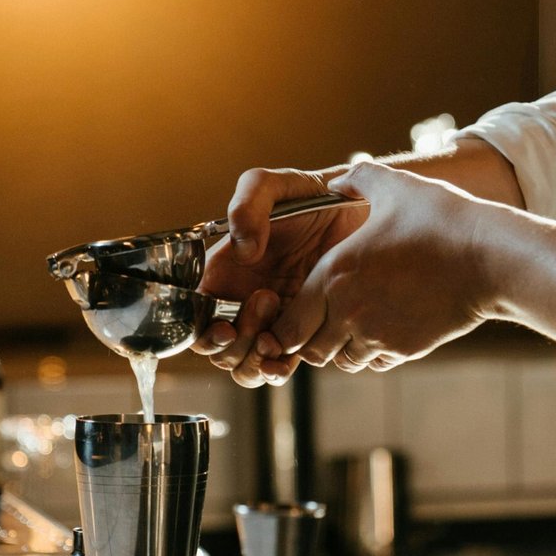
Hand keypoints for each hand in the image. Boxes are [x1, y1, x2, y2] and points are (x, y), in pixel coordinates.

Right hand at [194, 167, 367, 386]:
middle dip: (236, 341)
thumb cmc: (311, 195)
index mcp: (224, 272)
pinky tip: (290, 356)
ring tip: (278, 332)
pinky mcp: (304, 331)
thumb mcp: (273, 186)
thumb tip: (243, 251)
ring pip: (246, 365)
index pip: (195, 316)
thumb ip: (247, 205)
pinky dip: (278, 370)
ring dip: (255, 360)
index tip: (224, 326)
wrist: (360, 211)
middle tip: (267, 300)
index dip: (201, 332)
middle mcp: (242, 301)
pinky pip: (282, 364)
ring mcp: (274, 320)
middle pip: (220, 349)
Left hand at [255, 162, 492, 379]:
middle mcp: (349, 312)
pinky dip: (373, 352)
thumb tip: (336, 181)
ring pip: (342, 360)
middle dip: (311, 339)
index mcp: (334, 275)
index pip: (288, 323)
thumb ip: (356, 178)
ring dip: (343, 347)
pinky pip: (375, 363)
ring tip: (356, 323)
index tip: (301, 307)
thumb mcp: (395, 186)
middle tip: (323, 320)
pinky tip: (385, 328)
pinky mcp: (407, 349)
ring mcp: (379, 335)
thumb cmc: (442, 219)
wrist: (490, 258)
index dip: (288, 320)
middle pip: (309, 350)